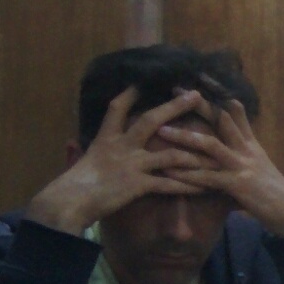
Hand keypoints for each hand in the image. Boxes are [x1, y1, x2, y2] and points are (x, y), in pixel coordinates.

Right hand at [24, 86, 210, 234]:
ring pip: (169, 153)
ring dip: (194, 152)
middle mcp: (121, 146)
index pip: (118, 109)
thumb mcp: (79, 161)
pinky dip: (189, 186)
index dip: (130, 94)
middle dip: (174, 107)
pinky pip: (170, 184)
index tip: (144, 81)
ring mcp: (131, 164)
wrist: (69, 201)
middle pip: (151, 121)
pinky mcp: (138, 184)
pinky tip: (205, 187)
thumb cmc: (73, 185)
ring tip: (214, 148)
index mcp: (106, 138)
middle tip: (195, 95)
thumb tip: (72, 143)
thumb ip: (83, 150)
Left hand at [156, 102, 283, 234]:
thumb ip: (240, 152)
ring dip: (185, 137)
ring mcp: (242, 166)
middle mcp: (246, 149)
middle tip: (175, 91)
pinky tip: (168, 172)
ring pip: (211, 145)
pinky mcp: (237, 185)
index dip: (219, 93)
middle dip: (198, 105)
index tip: (201, 77)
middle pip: (221, 120)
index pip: (235, 111)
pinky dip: (186, 175)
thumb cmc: (272, 191)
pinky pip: (207, 177)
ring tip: (162, 130)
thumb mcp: (258, 165)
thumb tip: (222, 143)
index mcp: (250, 143)